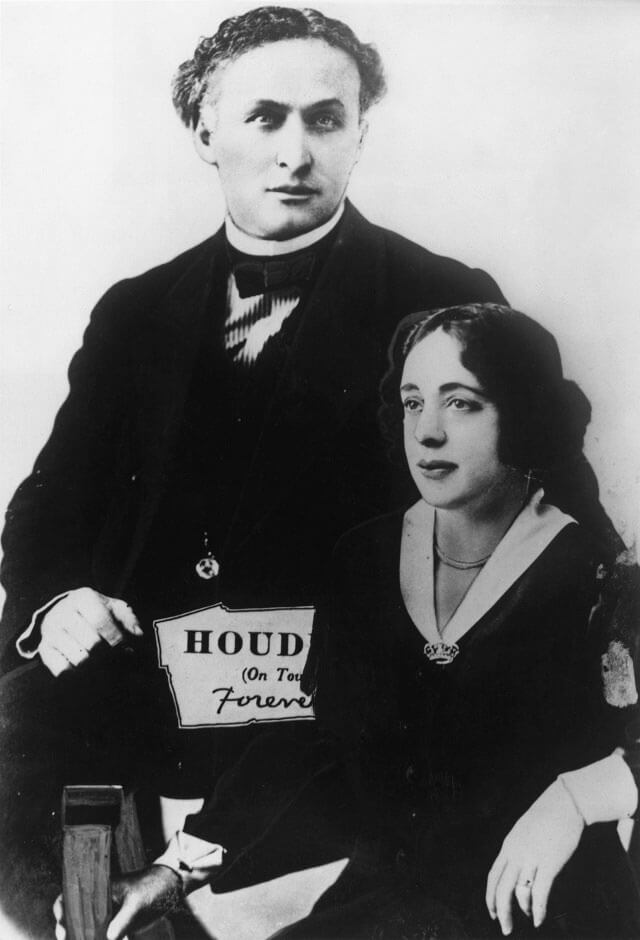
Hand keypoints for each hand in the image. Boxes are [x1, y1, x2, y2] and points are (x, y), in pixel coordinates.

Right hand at [39, 587, 141, 675]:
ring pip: (80, 660)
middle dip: (111, 656)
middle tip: (119, 660)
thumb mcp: (116, 609)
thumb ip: (130, 620)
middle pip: (92, 644)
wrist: (65, 614)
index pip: (100, 620)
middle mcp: (63, 613)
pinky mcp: (44, 650)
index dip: (117, 638)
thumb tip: (138, 636)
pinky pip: (63, 671)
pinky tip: (89, 671)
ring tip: (107, 667)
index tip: (128, 649)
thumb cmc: (98, 613)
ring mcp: (51, 632)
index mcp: (84, 598)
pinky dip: (80, 676)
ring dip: (99, 669)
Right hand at [53, 865, 182, 939]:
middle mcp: (99, 902)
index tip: (62, 928)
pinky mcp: (116, 926)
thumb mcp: (138, 902)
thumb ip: (124, 920)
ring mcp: (107, 914)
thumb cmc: (152, 887)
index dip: (61, 911)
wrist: (170, 889)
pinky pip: (100, 936)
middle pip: (74, 916)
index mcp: (99, 889)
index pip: (71, 895)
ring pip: (86, 928)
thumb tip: (109, 939)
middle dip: (68, 930)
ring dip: (81, 938)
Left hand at [485, 781, 584, 934]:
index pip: (492, 876)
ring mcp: (531, 858)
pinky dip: (538, 910)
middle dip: (501, 911)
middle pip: (502, 889)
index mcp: (508, 846)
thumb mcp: (523, 831)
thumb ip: (517, 849)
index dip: (490, 897)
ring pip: (520, 893)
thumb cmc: (546, 817)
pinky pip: (540, 892)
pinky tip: (538, 920)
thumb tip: (516, 869)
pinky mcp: (549, 862)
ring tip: (528, 918)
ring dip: (522, 910)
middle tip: (504, 929)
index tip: (492, 912)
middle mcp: (515, 853)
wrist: (564, 803)